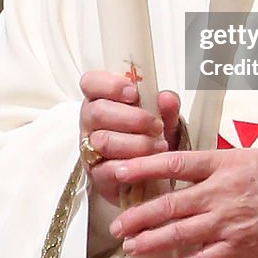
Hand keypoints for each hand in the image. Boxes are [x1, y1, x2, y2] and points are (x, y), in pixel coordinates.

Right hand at [79, 70, 180, 205]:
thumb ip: (167, 107)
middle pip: (97, 111)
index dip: (109, 84)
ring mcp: (90, 149)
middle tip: (156, 125)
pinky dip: (131, 165)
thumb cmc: (152, 138)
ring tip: (159, 145)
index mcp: (102, 99)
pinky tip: (148, 163)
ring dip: (136, 143)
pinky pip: (107, 169)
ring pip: (103, 141)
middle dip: (133, 118)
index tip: (134, 93)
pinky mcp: (96, 175)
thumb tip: (167, 98)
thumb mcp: (165, 119)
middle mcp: (91, 122)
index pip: (90, 82)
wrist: (153, 174)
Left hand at [109, 148, 257, 257]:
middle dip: (139, 214)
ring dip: (151, 241)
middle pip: (170, 203)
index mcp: (224, 163)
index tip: (120, 170)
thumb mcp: (249, 155)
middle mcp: (221, 192)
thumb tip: (187, 168)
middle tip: (117, 222)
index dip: (144, 166)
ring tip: (130, 246)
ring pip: (179, 233)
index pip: (175, 162)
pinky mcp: (239, 247)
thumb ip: (217, 163)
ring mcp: (228, 222)